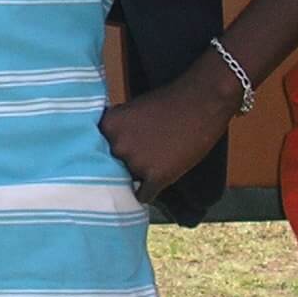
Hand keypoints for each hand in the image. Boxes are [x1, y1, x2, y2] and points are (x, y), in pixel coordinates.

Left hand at [97, 54, 243, 201]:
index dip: (108, 152)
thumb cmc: (168, 102)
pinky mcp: (157, 177)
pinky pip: (143, 196)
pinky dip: (149, 193)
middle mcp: (116, 145)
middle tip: (143, 156)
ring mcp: (136, 162)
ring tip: (156, 163)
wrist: (202, 101)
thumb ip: (116, 130)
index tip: (113, 154)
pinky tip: (156, 182)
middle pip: (111, 166)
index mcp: (107, 126)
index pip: (95, 149)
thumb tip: (100, 152)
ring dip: (138, 177)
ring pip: (127, 181)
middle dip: (123, 164)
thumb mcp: (131, 109)